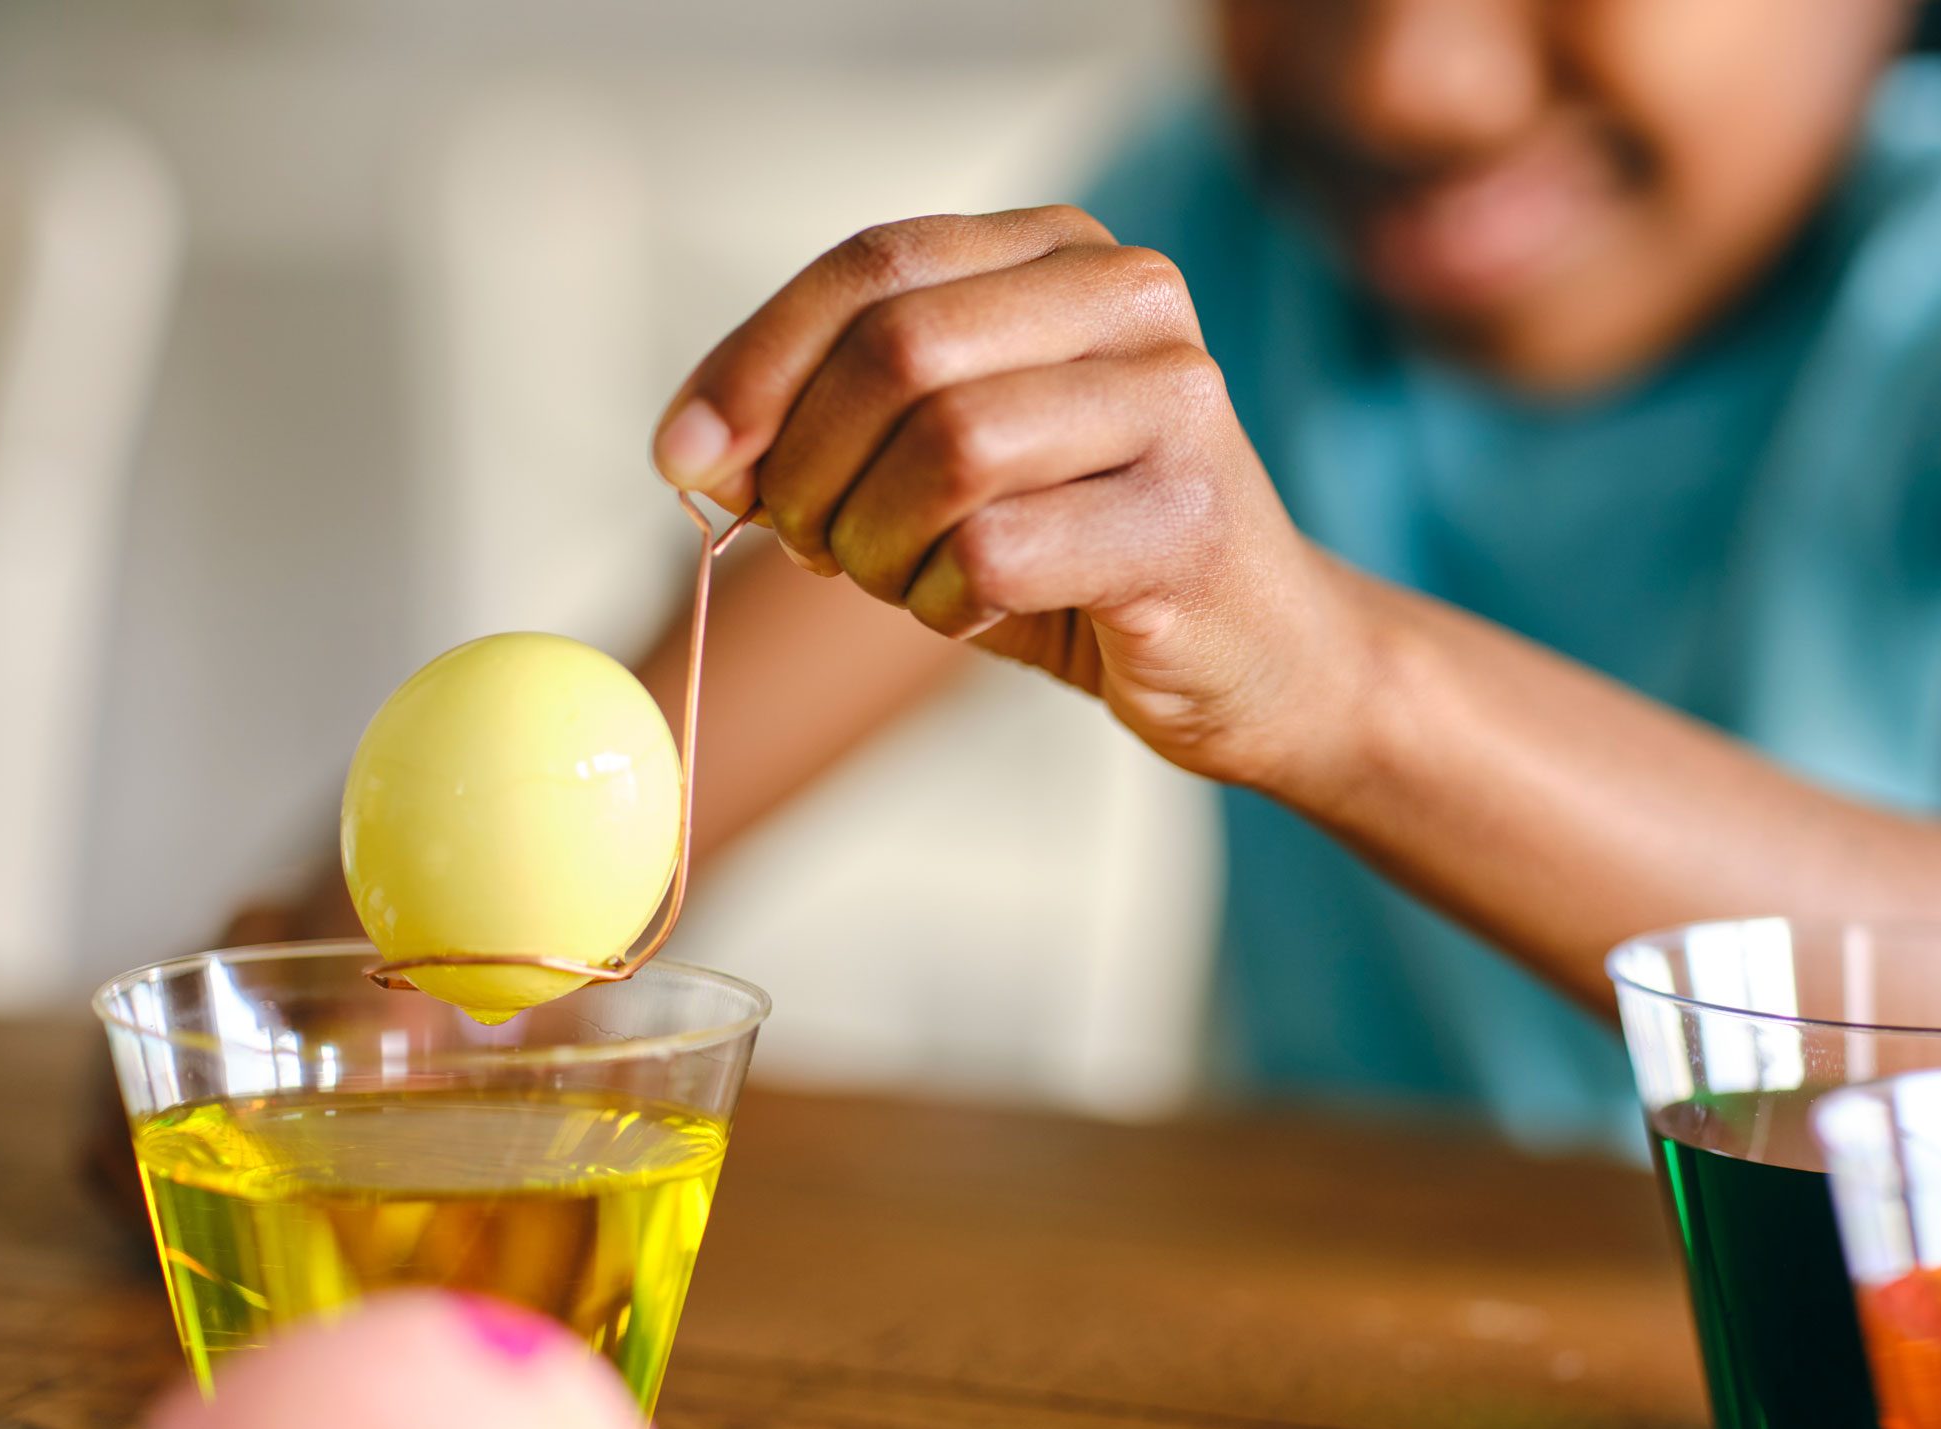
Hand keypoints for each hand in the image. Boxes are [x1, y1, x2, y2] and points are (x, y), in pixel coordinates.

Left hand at [652, 206, 1364, 790]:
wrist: (1261, 660)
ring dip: (875, 540)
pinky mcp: (1188, 523)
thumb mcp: (940, 476)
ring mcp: (1175, 406)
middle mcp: (1131, 302)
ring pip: (947, 446)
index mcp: (1061, 256)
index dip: (754, 361)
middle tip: (805, 542)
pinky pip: (999, 551)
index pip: (873, 265)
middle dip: (807, 464)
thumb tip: (695, 450)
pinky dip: (944, 600)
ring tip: (897, 580)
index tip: (679, 455)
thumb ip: (830, 438)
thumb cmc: (1082, 560)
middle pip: (898, 348)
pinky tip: (970, 614)